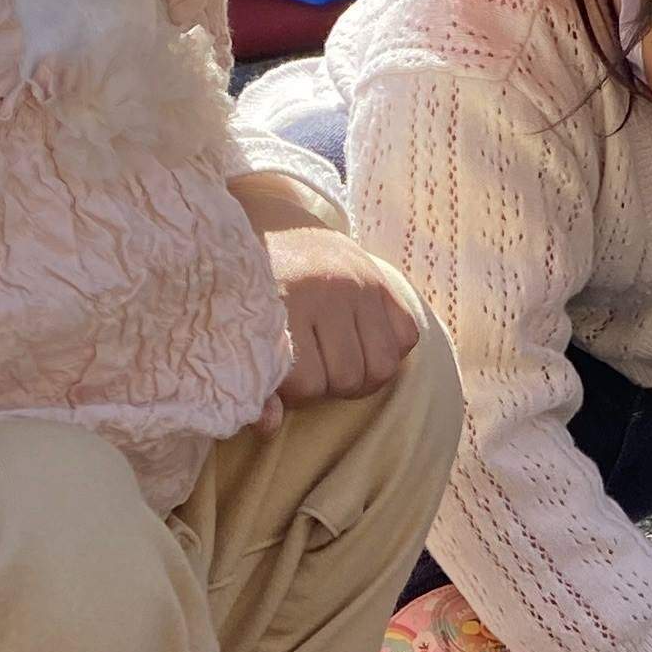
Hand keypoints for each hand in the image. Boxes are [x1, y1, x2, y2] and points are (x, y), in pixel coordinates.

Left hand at [261, 226, 419, 420]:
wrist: (273, 222)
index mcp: (287, 303)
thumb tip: (269, 429)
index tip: (283, 380)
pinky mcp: (383, 279)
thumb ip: (256, 382)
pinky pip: (407, 336)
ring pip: (383, 366)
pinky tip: (361, 343)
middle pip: (349, 378)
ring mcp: (361, 284)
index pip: (309, 383)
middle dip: (329, 387)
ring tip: (338, 365)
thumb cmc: (253, 288)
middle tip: (312, 372)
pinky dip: (390, 349)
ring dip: (361, 377)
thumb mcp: (244, 330)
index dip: (296, 393)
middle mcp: (330, 291)